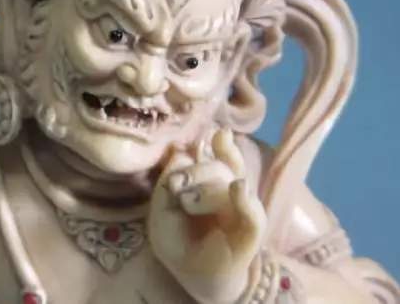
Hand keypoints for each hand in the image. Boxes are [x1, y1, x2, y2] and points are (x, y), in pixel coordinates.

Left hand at [148, 128, 265, 303]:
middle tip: (175, 184)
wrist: (189, 274)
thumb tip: (182, 151)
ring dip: (206, 190)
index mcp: (211, 181)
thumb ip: (169, 179)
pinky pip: (253, 215)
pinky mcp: (249, 234)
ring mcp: (242, 210)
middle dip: (196, 171)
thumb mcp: (162, 206)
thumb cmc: (177, 237)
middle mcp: (230, 191)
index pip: (221, 151)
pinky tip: (238, 188)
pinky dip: (245, 200)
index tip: (194, 143)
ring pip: (231, 185)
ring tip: (186, 203)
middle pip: (220, 167)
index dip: (216, 143)